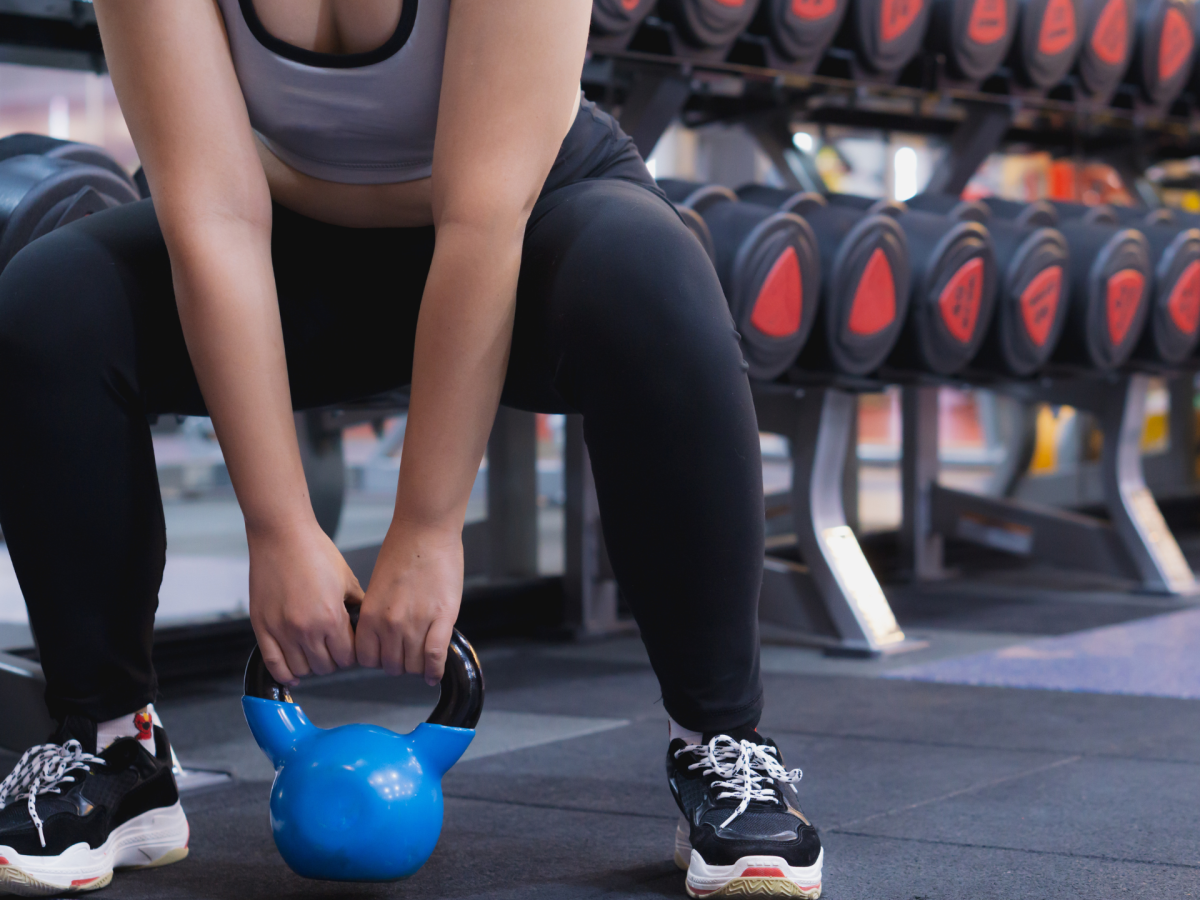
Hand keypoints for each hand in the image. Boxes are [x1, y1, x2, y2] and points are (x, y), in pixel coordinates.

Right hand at [248, 518, 362, 685]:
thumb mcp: (347, 579)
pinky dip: (285, 674)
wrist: (282, 535)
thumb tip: (366, 623)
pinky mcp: (262, 627)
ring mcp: (281, 630)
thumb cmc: (314, 551)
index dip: (352, 653)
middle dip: (333, 659)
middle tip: (332, 647)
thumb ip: (358, 605)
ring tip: (314, 651)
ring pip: (301, 669)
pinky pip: (274, 665)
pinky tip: (294, 672)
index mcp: (331, 618)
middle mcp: (306, 629)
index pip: (348, 657)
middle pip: (325, 666)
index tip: (349, 646)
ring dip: (311, 665)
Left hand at [355, 518, 462, 684]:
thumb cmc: (402, 551)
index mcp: (370, 615)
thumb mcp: (377, 587)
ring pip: (413, 665)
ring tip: (422, 658)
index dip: (378, 660)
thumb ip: (377, 615)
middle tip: (406, 654)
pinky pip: (435, 657)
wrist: (426, 531)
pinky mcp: (442, 619)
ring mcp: (416, 622)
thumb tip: (382, 638)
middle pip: (392, 666)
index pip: (367, 659)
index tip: (386, 656)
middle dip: (399, 663)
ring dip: (417, 666)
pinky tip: (434, 673)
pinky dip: (435, 670)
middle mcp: (390, 623)